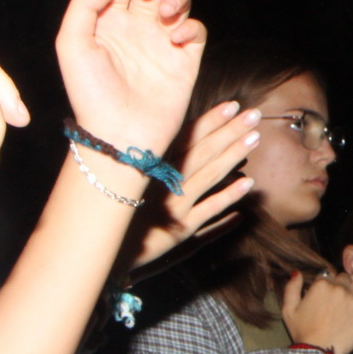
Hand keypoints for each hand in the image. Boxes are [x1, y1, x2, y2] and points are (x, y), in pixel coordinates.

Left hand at [56, 0, 205, 156]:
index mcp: (107, 19)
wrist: (119, 133)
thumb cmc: (90, 94)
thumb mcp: (71, 45)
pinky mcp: (185, 59)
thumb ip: (83, 4)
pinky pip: (196, 29)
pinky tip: (175, 40)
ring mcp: (162, 41)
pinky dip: (190, 27)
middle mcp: (136, 26)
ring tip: (164, 15)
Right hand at [124, 100, 260, 277]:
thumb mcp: (122, 181)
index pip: (185, 137)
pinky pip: (209, 210)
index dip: (210, 120)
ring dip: (233, 155)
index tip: (232, 104)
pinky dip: (228, 197)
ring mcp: (173, 206)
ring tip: (254, 138)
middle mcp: (162, 182)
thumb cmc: (107, 211)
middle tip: (253, 114)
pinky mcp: (180, 230)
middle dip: (229, 131)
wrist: (98, 249)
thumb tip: (160, 137)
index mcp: (148, 166)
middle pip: (202, 151)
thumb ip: (144, 161)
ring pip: (209, 175)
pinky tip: (247, 183)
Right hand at [281, 272, 352, 353]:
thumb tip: (297, 273)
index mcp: (321, 285)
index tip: (324, 294)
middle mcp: (339, 289)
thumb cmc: (302, 333)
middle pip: (344, 278)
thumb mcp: (289, 309)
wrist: (317, 353)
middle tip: (337, 300)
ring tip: (349, 303)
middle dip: (340, 285)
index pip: (328, 274)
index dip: (326, 283)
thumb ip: (292, 288)